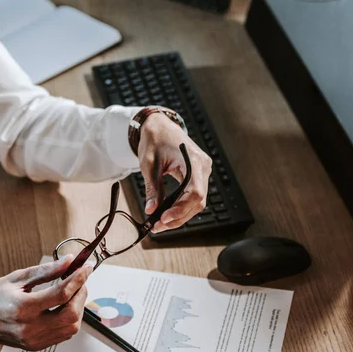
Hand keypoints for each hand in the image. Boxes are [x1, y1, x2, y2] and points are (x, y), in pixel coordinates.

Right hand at [0, 255, 90, 350]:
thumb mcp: (18, 277)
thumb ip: (46, 270)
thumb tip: (68, 261)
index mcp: (23, 308)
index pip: (62, 293)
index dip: (79, 278)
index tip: (86, 266)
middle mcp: (30, 328)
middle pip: (71, 314)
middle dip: (82, 293)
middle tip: (81, 277)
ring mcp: (34, 340)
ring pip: (71, 327)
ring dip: (79, 307)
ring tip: (74, 289)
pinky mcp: (36, 346)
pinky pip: (63, 335)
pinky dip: (70, 318)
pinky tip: (66, 304)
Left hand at [138, 113, 211, 231]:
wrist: (158, 125)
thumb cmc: (154, 139)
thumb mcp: (149, 164)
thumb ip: (153, 188)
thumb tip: (151, 210)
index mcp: (193, 160)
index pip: (195, 192)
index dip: (181, 209)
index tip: (164, 219)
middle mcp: (203, 166)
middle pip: (198, 200)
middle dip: (178, 216)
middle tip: (158, 226)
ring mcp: (202, 170)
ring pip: (197, 200)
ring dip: (180, 214)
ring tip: (161, 222)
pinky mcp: (198, 173)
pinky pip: (193, 194)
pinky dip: (181, 205)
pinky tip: (168, 212)